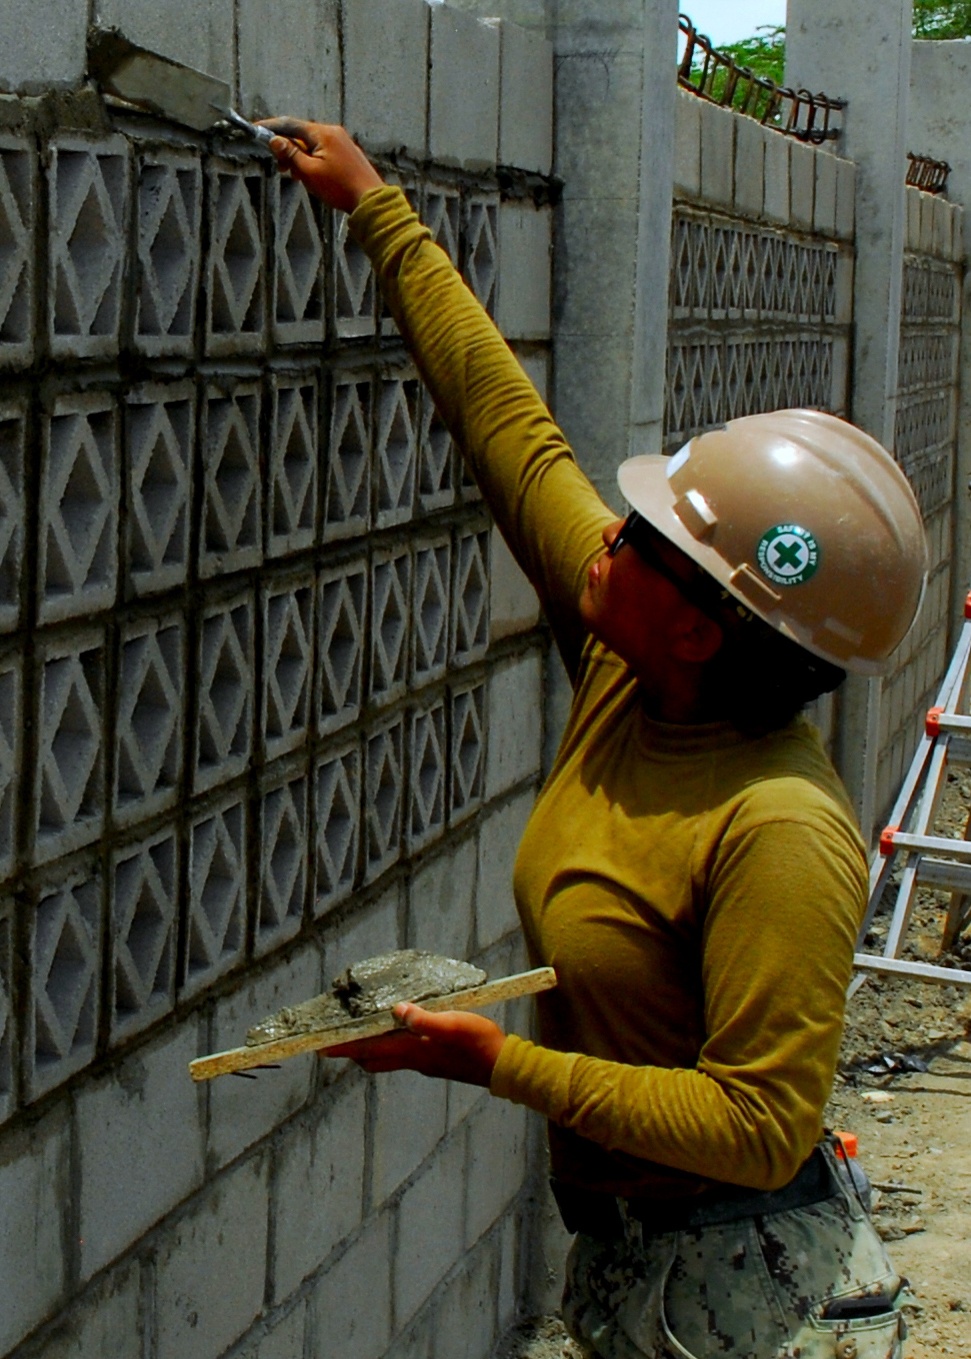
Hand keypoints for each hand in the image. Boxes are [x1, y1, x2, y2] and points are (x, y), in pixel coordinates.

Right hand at [260, 119, 383, 212]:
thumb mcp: (309, 172)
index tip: (256, 129)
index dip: (271, 127)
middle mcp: (333, 132)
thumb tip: (275, 140)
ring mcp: (342, 142)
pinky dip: (312, 161)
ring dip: (300, 158)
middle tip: (281, 168)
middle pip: (301, 135)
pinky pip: (323, 152)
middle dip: (288, 149)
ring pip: (312, 145)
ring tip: (299, 177)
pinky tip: (312, 177)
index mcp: (323, 133)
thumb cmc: (340, 187)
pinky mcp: (347, 154)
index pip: (291, 124)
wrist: (370, 200)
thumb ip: (291, 154)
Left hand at [323, 1003, 505, 1086]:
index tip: (321, 1048)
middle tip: (338, 1040)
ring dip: (372, 1048)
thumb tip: (397, 1011)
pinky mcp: (436, 1059)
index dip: (345, 1048)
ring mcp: (425, 1062)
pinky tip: (401, 1031)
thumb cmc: (478, 1043)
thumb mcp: (453, 1024)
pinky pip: (404, 1053)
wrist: (503, 1066)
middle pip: (374, 1059)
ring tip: (363, 1032)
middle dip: (354, 1051)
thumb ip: (424, 1020)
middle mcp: (414, 1060)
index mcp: (413, 1051)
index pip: (370, 1050)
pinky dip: (392, 1044)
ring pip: (388, 1058)